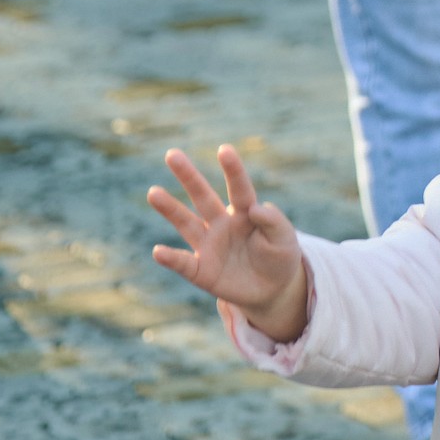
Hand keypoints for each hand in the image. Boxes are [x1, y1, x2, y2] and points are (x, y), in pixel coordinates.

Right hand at [147, 144, 308, 342]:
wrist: (272, 289)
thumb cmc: (279, 256)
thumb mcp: (285, 239)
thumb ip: (274, 222)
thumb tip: (256, 207)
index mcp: (245, 213)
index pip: (239, 189)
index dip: (233, 171)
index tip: (225, 150)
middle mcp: (222, 224)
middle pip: (203, 197)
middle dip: (189, 177)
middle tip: (172, 154)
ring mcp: (209, 246)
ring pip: (186, 223)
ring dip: (170, 209)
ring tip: (154, 192)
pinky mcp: (201, 270)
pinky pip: (183, 263)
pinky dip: (171, 259)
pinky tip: (158, 252)